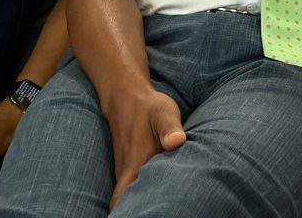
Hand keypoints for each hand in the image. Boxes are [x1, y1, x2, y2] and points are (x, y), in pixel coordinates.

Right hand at [104, 86, 185, 210]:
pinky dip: (137, 193)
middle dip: (137, 211)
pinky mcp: (125, 167)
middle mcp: (126, 171)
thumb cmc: (148, 106)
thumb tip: (177, 141)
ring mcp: (124, 170)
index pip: (126, 198)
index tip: (148, 214)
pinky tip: (153, 193)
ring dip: (138, 202)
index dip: (134, 211)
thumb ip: (170, 128)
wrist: (125, 96)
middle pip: (125, 203)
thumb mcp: (163, 112)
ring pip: (127, 195)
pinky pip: (128, 187)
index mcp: (135, 162)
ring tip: (157, 207)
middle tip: (156, 212)